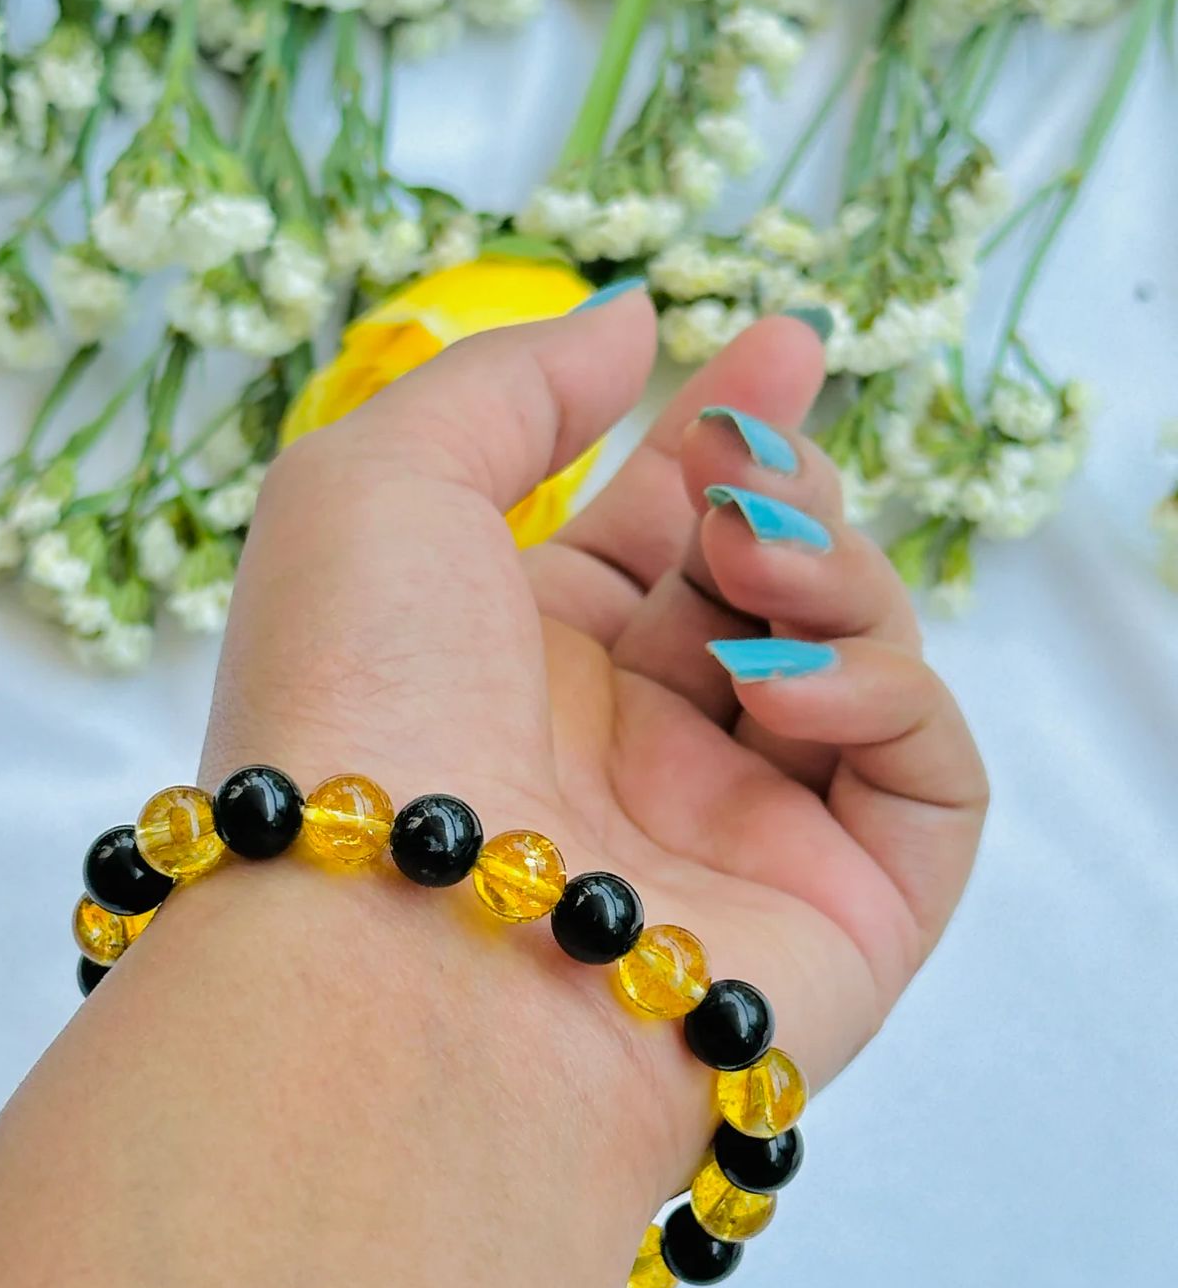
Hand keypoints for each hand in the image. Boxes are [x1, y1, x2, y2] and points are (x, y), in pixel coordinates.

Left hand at [203, 291, 986, 1198]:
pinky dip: (889, 701)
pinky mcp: (841, 918)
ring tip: (752, 569)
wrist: (394, 961)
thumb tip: (637, 326)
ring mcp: (741, 835)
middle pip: (772, 592)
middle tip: (750, 480)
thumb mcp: (377, 483)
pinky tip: (786, 690)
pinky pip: (929, 783)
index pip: (663, 534)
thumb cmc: (360, 702)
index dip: (727, 434)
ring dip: (832, 579)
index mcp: (529, 659)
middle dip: (789, 498)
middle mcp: (636, 751)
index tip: (779, 346)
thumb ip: (511, 386)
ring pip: (861, 668)